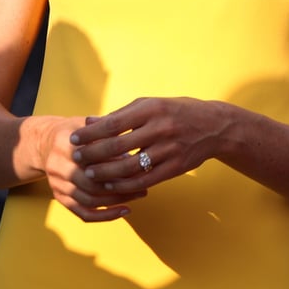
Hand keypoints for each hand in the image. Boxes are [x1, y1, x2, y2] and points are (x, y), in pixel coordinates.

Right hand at [36, 115, 147, 221]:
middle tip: (144, 185)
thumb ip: (109, 135)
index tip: (141, 165)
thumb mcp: (91, 124)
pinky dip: (104, 215)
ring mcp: (57, 185)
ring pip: (89, 200)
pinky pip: (82, 213)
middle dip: (121, 186)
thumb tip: (134, 154)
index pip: (95, 159)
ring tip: (138, 195)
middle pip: (92, 183)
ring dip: (116, 201)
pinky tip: (123, 211)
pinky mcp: (59, 198)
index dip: (118, 163)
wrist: (46, 142)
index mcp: (66, 144)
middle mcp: (58, 166)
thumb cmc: (78, 131)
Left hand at [69, 96, 229, 197]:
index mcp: (153, 109)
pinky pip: (144, 180)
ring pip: (128, 167)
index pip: (113, 123)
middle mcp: (161, 128)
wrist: (214, 126)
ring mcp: (169, 149)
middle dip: (92, 154)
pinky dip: (124, 184)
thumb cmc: (178, 112)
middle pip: (117, 146)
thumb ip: (122, 114)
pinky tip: (110, 183)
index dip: (90, 133)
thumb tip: (90, 122)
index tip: (74, 139)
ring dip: (104, 172)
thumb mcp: (152, 104)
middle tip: (76, 158)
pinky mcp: (175, 168)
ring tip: (90, 173)